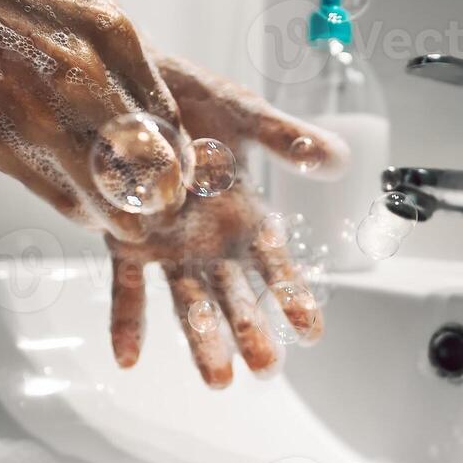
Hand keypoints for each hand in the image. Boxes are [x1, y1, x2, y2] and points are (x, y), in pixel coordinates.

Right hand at [0, 0, 187, 242]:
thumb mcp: (47, 1)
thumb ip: (88, 53)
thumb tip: (116, 105)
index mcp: (109, 28)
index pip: (171, 120)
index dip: (176, 163)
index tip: (175, 183)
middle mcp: (86, 66)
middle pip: (153, 162)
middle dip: (160, 198)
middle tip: (159, 218)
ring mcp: (37, 101)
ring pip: (112, 188)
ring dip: (122, 215)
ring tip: (127, 226)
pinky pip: (58, 192)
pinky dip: (78, 211)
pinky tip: (83, 214)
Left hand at [107, 57, 348, 388]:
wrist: (124, 82)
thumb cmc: (191, 97)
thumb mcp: (244, 113)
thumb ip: (286, 138)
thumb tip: (337, 158)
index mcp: (244, 214)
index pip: (275, 264)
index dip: (293, 296)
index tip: (312, 331)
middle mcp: (211, 240)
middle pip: (235, 294)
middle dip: (251, 331)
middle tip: (265, 368)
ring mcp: (169, 246)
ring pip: (189, 300)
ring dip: (203, 340)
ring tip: (218, 380)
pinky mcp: (126, 241)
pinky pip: (127, 286)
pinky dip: (127, 320)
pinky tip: (127, 358)